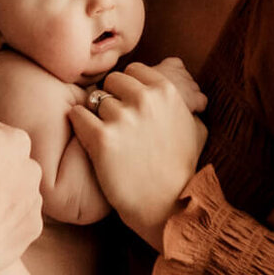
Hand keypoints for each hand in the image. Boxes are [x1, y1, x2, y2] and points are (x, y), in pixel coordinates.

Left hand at [70, 61, 207, 249]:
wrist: (167, 205)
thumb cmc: (181, 169)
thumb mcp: (195, 128)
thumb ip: (186, 102)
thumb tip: (185, 80)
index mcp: (166, 91)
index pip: (134, 69)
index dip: (128, 86)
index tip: (128, 103)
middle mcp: (145, 99)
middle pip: (112, 81)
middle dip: (112, 97)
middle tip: (115, 121)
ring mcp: (122, 118)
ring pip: (95, 99)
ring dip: (96, 114)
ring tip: (106, 136)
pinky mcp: (101, 138)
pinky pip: (78, 115)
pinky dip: (79, 124)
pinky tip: (88, 137)